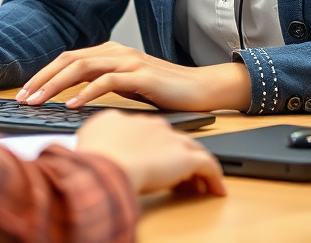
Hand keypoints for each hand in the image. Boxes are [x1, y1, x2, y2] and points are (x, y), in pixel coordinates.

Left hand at [14, 41, 250, 111]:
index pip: (67, 59)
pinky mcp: (141, 74)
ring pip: (82, 67)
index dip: (43, 74)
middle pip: (69, 60)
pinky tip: (72, 105)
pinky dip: (87, 92)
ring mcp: (128, 60)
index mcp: (108, 52)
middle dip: (42, 79)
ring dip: (56, 85)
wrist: (199, 88)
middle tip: (21, 98)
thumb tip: (70, 99)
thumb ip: (102, 85)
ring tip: (38, 101)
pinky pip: (108, 81)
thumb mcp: (126, 87)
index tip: (23, 92)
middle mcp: (115, 51)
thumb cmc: (161, 91)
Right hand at [76, 110, 225, 195]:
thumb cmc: (95, 153)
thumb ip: (103, 131)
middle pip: (173, 137)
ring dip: (197, 166)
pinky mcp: (186, 158)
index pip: (150, 130)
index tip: (155, 158)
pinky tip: (217, 189)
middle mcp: (154, 125)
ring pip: (193, 149)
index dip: (156, 145)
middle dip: (177, 154)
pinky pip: (208, 166)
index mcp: (132, 120)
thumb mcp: (93, 132)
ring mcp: (171, 139)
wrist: (107, 162)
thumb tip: (102, 137)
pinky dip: (215, 177)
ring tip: (201, 182)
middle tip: (178, 172)